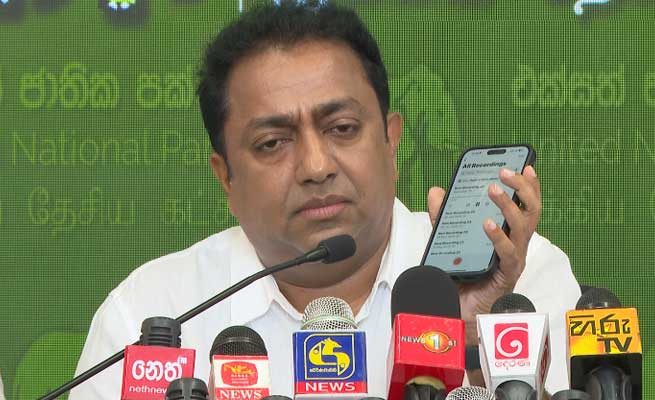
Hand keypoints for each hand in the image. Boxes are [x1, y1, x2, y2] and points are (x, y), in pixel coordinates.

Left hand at [427, 165, 541, 342]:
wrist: (453, 308)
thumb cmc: (458, 273)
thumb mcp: (449, 238)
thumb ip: (444, 216)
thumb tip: (436, 190)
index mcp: (507, 233)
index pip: (525, 205)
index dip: (529, 185)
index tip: (526, 164)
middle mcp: (515, 244)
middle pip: (531, 211)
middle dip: (522, 188)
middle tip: (505, 172)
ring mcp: (513, 259)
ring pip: (522, 228)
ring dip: (508, 206)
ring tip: (492, 190)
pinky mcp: (506, 275)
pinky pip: (508, 254)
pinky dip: (498, 237)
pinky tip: (486, 224)